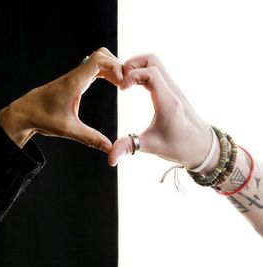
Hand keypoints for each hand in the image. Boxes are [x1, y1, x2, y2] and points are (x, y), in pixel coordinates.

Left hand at [0, 47, 121, 152]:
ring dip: (112, 68)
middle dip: (117, 65)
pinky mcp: (74, 81)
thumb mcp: (68, 130)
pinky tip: (112, 84)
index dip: (115, 67)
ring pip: (98, 60)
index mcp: (74, 83)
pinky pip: (94, 69)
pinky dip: (106, 72)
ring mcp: (75, 76)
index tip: (122, 83)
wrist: (25, 112)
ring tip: (121, 84)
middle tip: (125, 83)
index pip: (98, 60)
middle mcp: (75, 76)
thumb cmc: (43, 118)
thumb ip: (91, 138)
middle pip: (101, 55)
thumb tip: (110, 148)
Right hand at [108, 54, 218, 172]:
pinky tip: (135, 87)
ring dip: (137, 67)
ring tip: (125, 84)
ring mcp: (174, 89)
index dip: (131, 75)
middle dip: (131, 64)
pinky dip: (143, 73)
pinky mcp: (173, 92)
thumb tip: (110, 159)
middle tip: (120, 81)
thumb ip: (130, 148)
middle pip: (152, 60)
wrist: (203, 147)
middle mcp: (172, 91)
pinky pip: (157, 72)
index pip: (150, 72)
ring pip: (155, 64)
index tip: (121, 89)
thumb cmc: (181, 147)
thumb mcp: (153, 147)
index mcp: (168, 102)